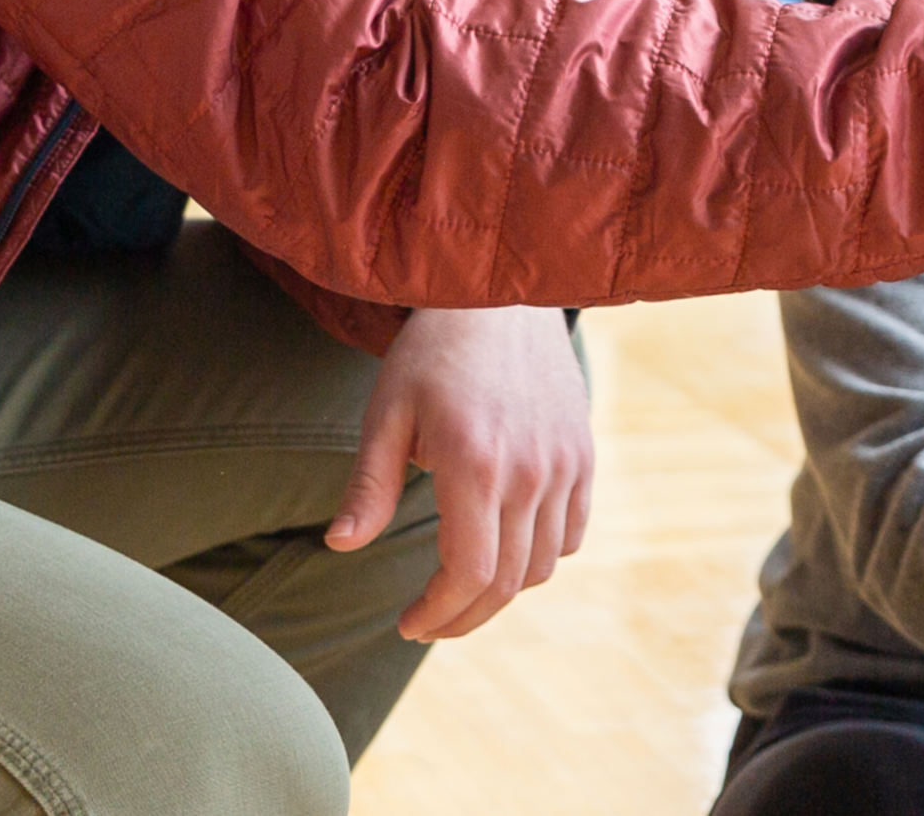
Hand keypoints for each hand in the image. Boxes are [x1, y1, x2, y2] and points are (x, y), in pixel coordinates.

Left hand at [332, 307, 593, 640]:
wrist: (499, 298)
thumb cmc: (432, 353)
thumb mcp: (387, 413)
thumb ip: (369, 486)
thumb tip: (340, 545)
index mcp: (474, 464)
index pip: (469, 573)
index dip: (439, 613)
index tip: (409, 624)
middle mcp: (530, 473)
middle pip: (507, 582)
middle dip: (463, 616)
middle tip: (427, 623)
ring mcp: (564, 466)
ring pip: (542, 565)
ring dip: (501, 591)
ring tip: (460, 587)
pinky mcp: (583, 457)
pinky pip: (570, 534)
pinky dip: (539, 557)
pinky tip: (503, 549)